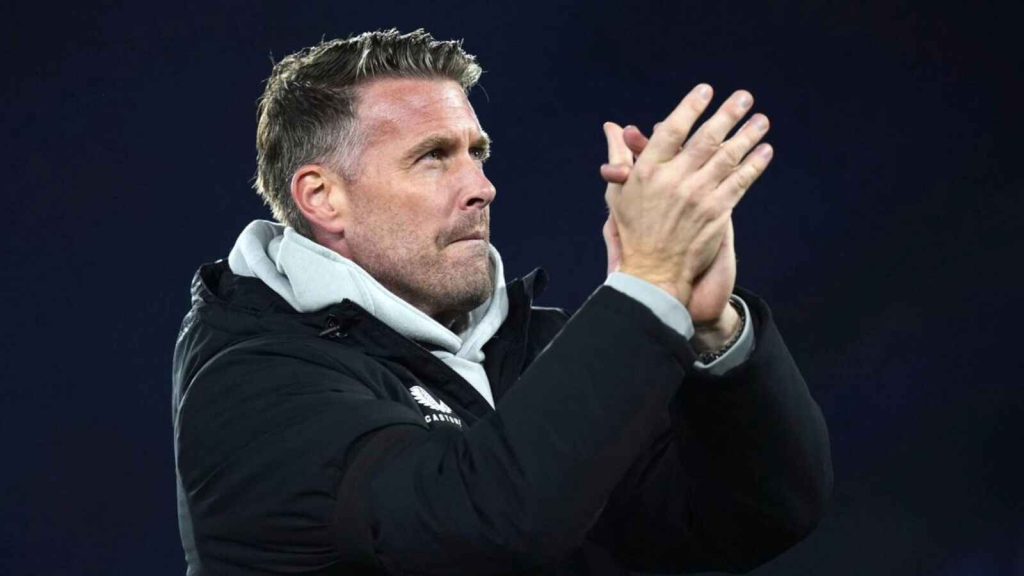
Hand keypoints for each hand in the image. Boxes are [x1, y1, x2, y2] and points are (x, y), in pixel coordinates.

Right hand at [600, 84, 771, 309]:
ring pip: (728, 158)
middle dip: (728, 115)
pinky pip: (740, 182)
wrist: (653, 271)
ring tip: (761, 120)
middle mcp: (674, 180)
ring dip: (748, 135)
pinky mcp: (717, 213)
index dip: (690, 107)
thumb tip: (612, 127)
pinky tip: (765, 151)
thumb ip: (620, 156)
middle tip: (745, 97)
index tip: (706, 90)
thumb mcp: (619, 191)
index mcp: (648, 171)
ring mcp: (698, 196)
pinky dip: (754, 166)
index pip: (672, 130)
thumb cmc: (634, 229)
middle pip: (706, 139)